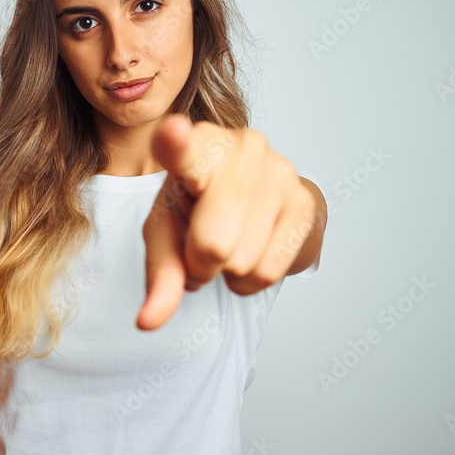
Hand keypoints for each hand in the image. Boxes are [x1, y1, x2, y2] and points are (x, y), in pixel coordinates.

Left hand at [137, 114, 320, 330]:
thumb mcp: (167, 233)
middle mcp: (241, 147)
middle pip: (213, 243)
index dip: (175, 144)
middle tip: (202, 245)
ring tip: (231, 240)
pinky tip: (253, 248)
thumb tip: (148, 322)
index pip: (181, 146)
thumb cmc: (199, 208)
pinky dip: (252, 278)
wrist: (260, 198)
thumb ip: (159, 275)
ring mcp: (279, 170)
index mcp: (194, 145)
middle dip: (202, 263)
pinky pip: (269, 271)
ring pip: (242, 262)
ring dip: (229, 271)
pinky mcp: (305, 201)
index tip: (172, 133)